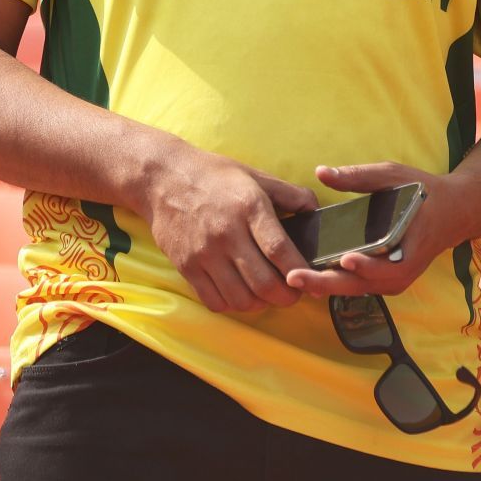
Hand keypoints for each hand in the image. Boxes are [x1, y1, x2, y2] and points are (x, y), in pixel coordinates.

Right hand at [139, 146, 317, 313]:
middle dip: (286, 297)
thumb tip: (317, 211)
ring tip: (267, 295)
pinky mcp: (186, 267)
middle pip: (263, 283)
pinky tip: (240, 292)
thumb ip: (290, 194)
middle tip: (293, 293)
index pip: (279, 250)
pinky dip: (232, 305)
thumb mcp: (256, 176)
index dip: (299, 272)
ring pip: (240, 299)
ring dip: (260, 304)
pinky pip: (214, 301)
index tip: (310, 279)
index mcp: (249, 207)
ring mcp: (204, 253)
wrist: (163, 178)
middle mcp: (226, 233)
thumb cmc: (215, 175)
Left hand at [284, 162, 472, 298]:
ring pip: (356, 290)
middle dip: (326, 283)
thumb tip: (321, 172)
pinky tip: (309, 277)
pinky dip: (334, 283)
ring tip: (295, 279)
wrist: (452, 212)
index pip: (389, 267)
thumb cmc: (423, 192)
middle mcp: (403, 272)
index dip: (366, 266)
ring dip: (326, 286)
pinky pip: (357, 286)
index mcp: (412, 248)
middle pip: (363, 284)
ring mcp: (394, 280)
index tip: (345, 259)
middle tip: (295, 277)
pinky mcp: (385, 281)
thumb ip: (358, 176)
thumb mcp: (394, 176)